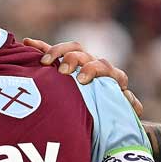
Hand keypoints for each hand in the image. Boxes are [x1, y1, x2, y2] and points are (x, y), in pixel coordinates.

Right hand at [21, 37, 142, 115]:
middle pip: (86, 55)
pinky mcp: (65, 64)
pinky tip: (28, 42)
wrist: (104, 119)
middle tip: (63, 71)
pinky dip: (41, 47)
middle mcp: (96, 66)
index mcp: (111, 77)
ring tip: (45, 62)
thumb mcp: (119, 114)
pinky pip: (53, 52)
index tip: (81, 80)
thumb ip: (126, 108)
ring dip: (57, 51)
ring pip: (72, 49)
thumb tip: (133, 102)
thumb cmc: (111, 117)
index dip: (94, 70)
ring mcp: (82, 64)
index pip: (106, 67)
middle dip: (73, 59)